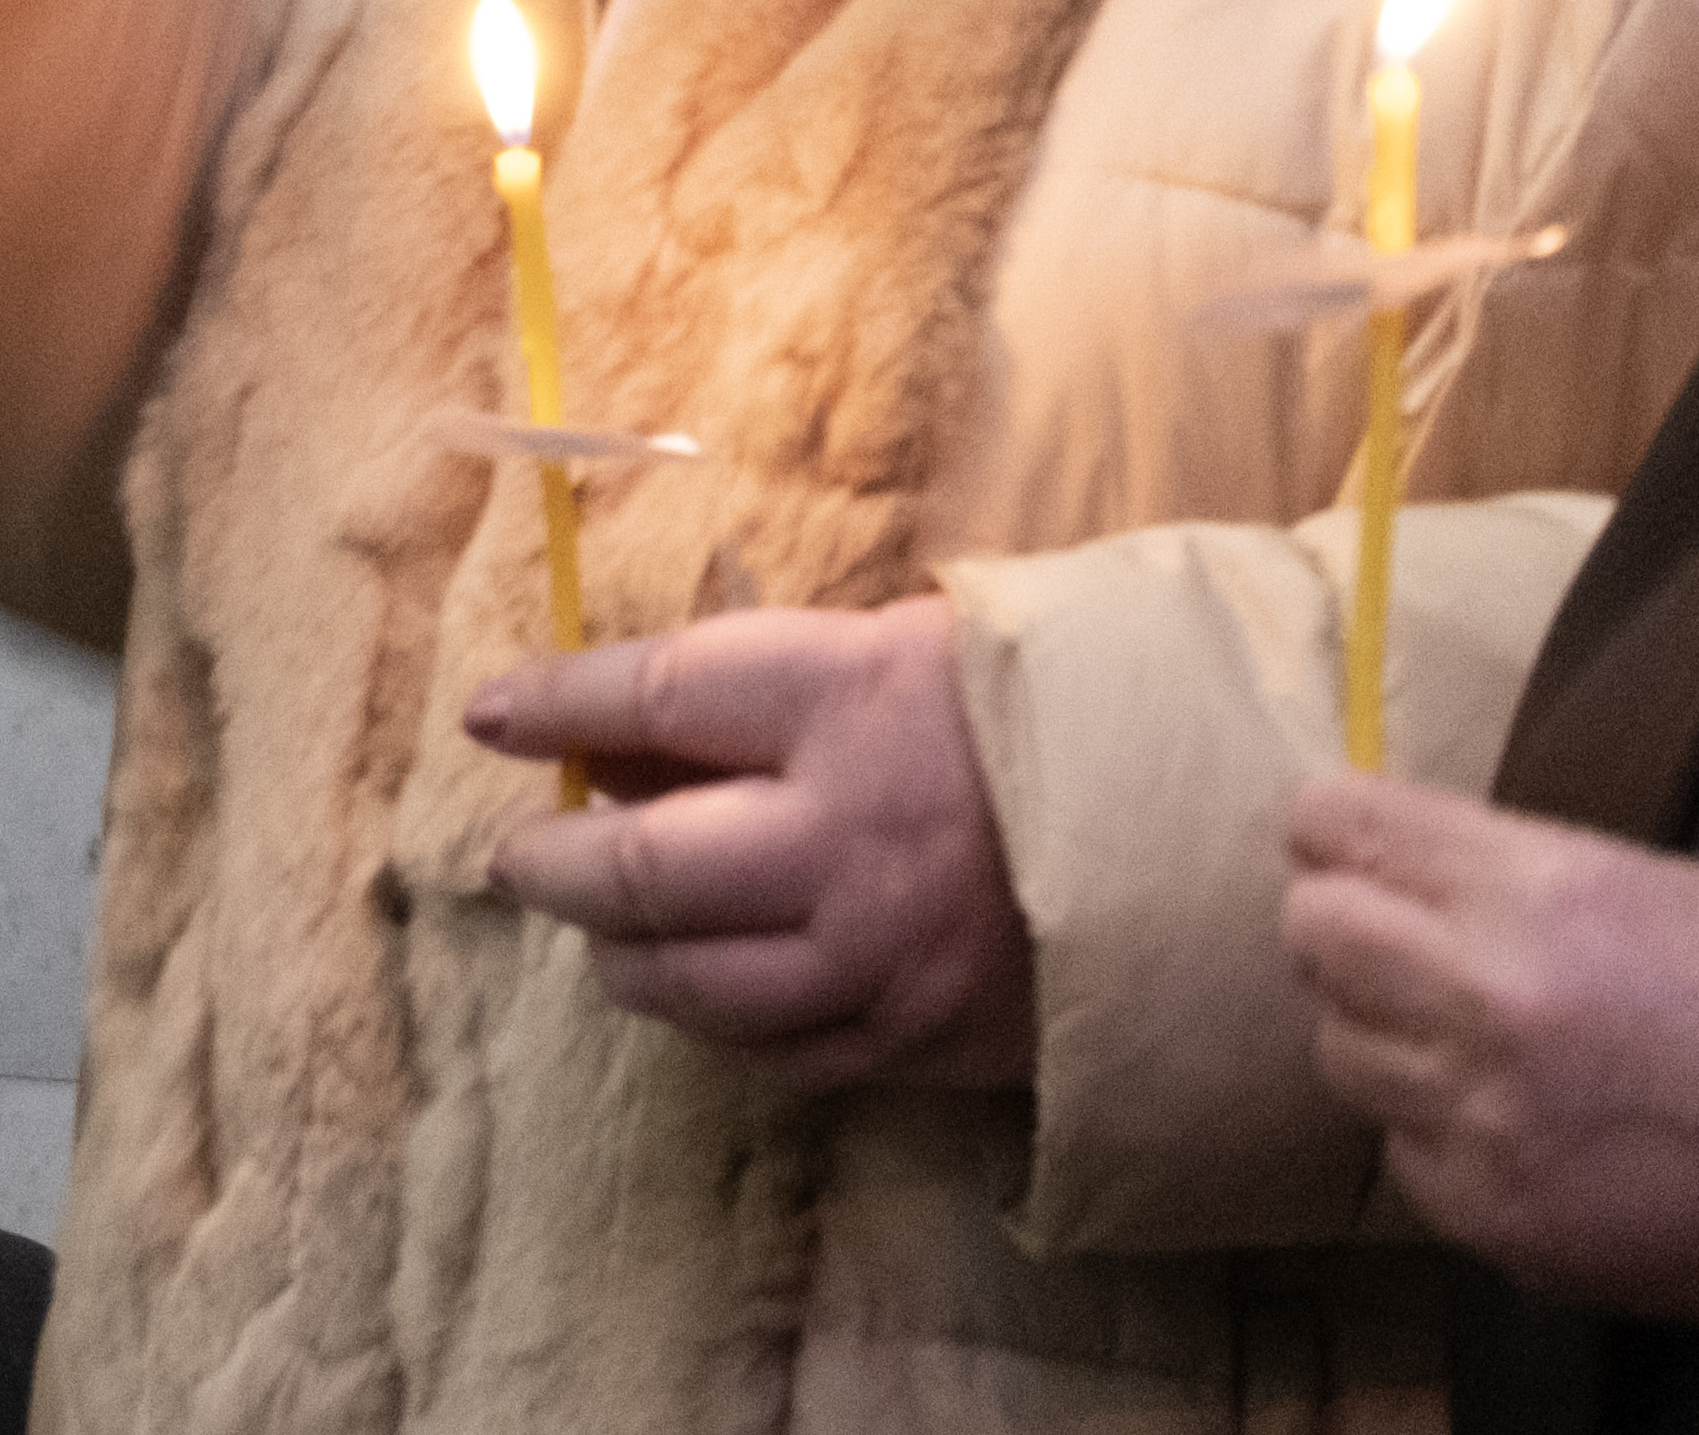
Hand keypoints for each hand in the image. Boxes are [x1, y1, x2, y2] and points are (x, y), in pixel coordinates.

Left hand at [470, 602, 1034, 1089]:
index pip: (650, 698)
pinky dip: (711, 1021)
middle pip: (642, 868)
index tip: (491, 717)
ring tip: (597, 928)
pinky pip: (776, 1048)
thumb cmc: (1034, 709)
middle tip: (514, 858)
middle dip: (552, 864)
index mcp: (846, 702)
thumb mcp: (890, 648)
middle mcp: (851, 836)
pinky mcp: (922, 1036)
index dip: (553, 707)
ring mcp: (885, 951)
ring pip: (692, 982)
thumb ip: (752, 696)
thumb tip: (606, 739)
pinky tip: (691, 989)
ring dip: (619, 956)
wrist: (1207, 825)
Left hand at [1286, 768, 1698, 1315]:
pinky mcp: (1496, 1216)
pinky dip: (1450, 1142)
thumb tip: (1383, 861)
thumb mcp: (1653, 896)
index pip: (1331, 822)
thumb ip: (1504, 874)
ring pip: (1341, 1049)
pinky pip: (1403, 1154)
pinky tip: (1540, 1136)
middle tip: (1416, 955)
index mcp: (1536, 891)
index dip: (1344, 837)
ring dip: (1395, 1044)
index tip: (1362, 854)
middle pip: (1310, 931)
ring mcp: (1485, 1116)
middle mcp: (1490, 997)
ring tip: (1497, 1053)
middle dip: (1351, 936)